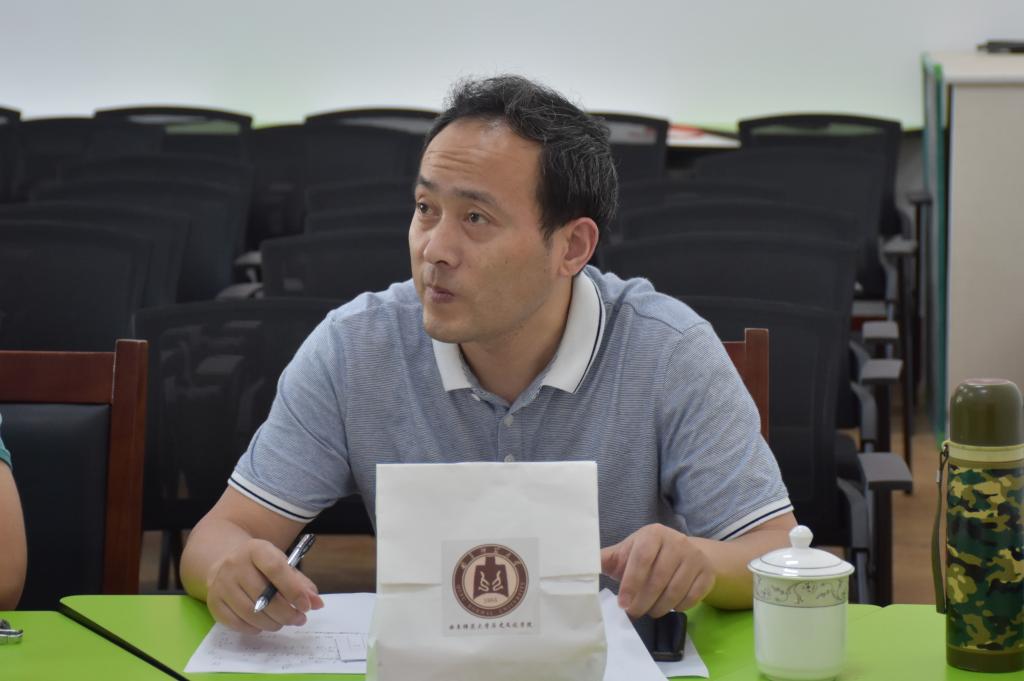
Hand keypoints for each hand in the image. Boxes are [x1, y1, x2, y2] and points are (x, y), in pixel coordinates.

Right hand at [205, 538, 323, 633]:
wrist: (226, 559)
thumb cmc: (261, 564)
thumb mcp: (282, 563)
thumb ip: (300, 582)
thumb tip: (316, 603)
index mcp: (256, 549)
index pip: (276, 569)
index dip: (294, 590)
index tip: (307, 606)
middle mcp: (235, 564)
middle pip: (263, 595)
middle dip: (286, 612)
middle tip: (299, 619)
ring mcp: (221, 584)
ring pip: (250, 612)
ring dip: (273, 623)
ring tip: (284, 622)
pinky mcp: (213, 602)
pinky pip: (236, 623)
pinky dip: (254, 628)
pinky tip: (264, 623)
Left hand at [601, 523, 715, 617]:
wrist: (684, 552)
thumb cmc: (647, 554)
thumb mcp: (626, 553)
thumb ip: (606, 559)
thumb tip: (580, 566)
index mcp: (653, 534)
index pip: (641, 559)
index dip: (631, 583)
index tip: (623, 604)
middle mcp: (676, 541)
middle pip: (658, 578)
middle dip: (643, 601)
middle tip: (634, 613)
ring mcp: (695, 556)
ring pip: (675, 590)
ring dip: (660, 607)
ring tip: (650, 611)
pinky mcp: (707, 572)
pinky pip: (692, 597)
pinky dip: (678, 607)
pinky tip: (669, 606)